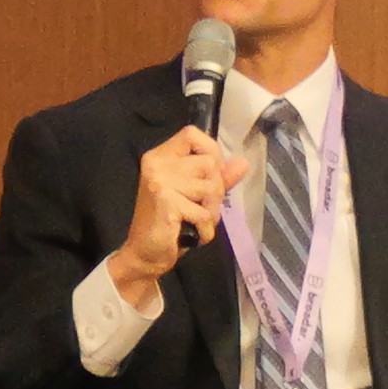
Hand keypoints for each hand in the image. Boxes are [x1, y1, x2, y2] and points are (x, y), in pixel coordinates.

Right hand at [110, 126, 249, 302]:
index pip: (192, 134)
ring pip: (211, 187)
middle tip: (200, 209)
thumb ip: (217, 178)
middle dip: (215, 191)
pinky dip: (204, 229)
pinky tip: (190, 235)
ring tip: (194, 222)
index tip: (211, 174)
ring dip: (211, 212)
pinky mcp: (165, 200)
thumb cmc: (170, 224)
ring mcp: (159, 181)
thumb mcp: (196, 196)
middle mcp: (157, 164)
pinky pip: (204, 212)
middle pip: (209, 163)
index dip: (211, 150)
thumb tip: (243, 162)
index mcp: (161, 157)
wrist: (144, 254)